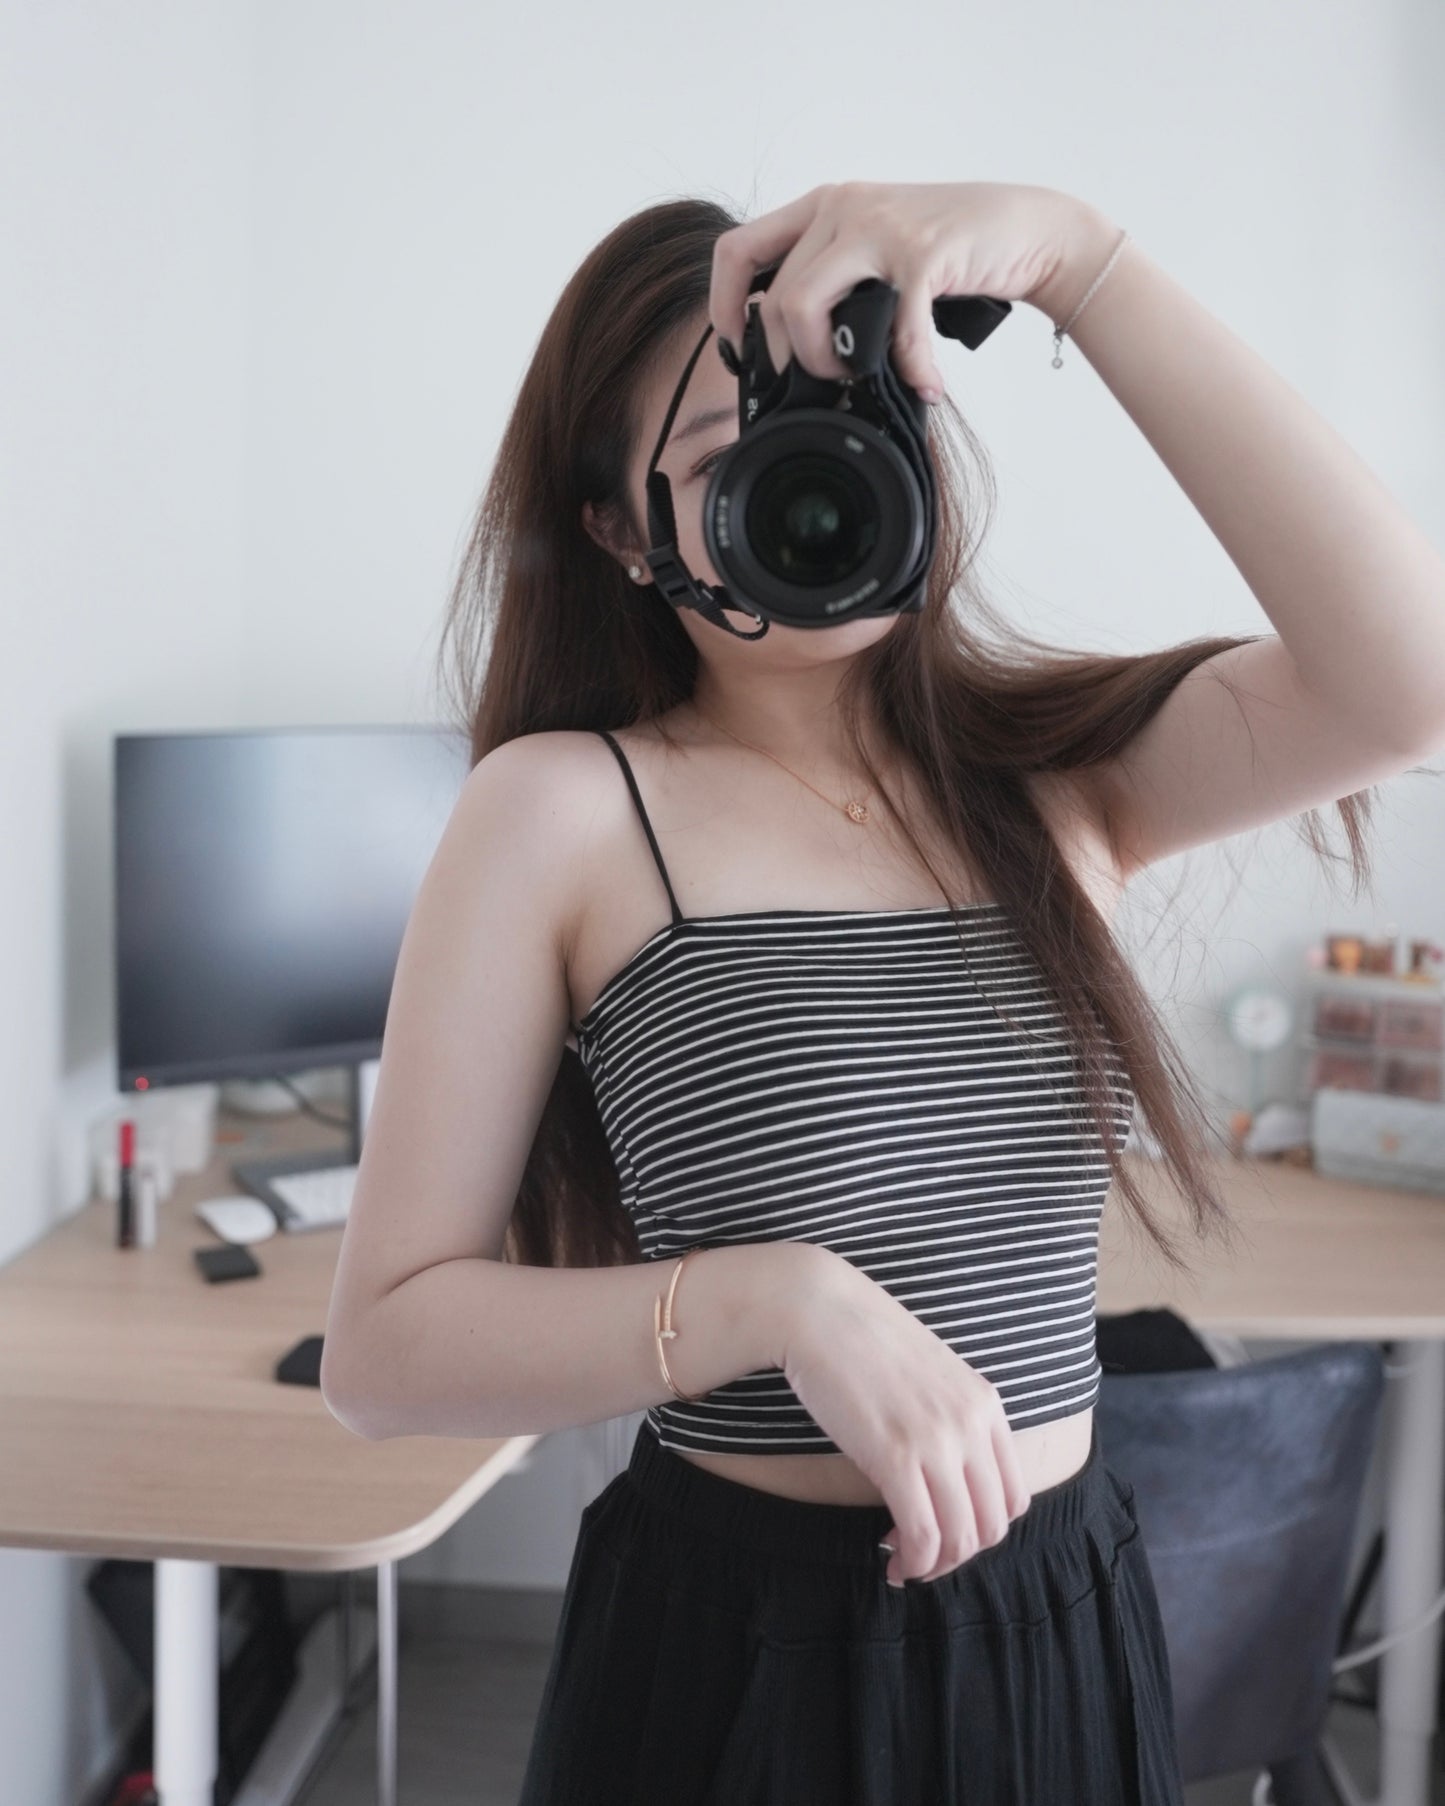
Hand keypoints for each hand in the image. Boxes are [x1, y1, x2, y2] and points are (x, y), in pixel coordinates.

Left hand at [708, 179, 1095, 400]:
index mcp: (825, 207)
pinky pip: (894, 330)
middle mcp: (844, 208)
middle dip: (786, 357)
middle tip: (819, 380)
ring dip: (823, 362)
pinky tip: (928, 386)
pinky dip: (911, 371)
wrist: (1029, 229)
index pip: (739, 250)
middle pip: (773, 297)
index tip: (740, 352)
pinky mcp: (923, 254)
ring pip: (803, 306)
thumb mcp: (879, 251)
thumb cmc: (952, 251)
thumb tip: (795, 348)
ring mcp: (881, 228)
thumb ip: (838, 279)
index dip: (723, 307)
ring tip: (855, 378)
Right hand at [782, 1249, 1032, 1585]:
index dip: (983, 1530)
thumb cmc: (864, 1340)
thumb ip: (949, 1419)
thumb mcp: (929, 1376)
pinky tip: (891, 1559)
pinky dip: (913, 1561)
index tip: (947, 1534)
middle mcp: (972, 1424)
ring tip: (904, 1565)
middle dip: (959, 1556)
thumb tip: (942, 1475)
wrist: (820, 1310)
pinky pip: (921, 1532)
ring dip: (935, 1566)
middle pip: (991, 1524)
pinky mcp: (897, 1455)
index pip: (1013, 1495)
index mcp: (985, 1404)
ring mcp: (938, 1440)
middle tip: (924, 1559)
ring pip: (961, 1537)